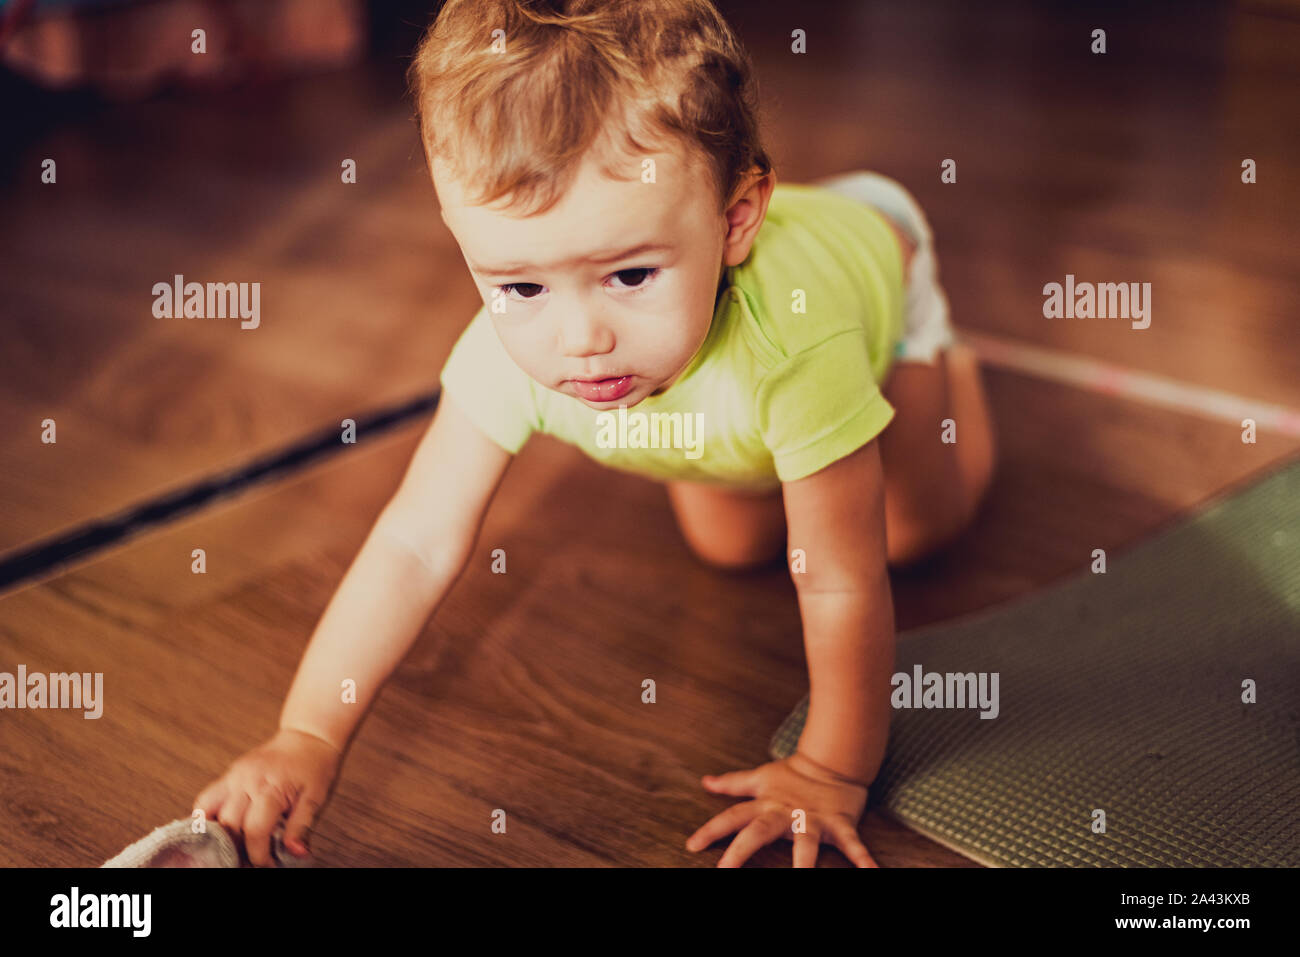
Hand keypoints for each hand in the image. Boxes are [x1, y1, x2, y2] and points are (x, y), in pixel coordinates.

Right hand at [193, 727, 341, 866]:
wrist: (309, 737)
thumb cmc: (315, 768)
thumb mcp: (316, 798)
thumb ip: (302, 827)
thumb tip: (296, 854)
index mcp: (271, 787)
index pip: (255, 831)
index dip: (259, 855)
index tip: (267, 864)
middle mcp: (247, 780)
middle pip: (229, 824)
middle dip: (237, 847)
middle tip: (249, 859)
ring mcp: (234, 775)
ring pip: (208, 810)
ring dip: (217, 832)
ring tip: (232, 845)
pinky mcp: (229, 773)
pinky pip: (206, 798)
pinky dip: (206, 816)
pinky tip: (219, 828)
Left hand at [686, 752, 877, 866]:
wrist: (832, 760)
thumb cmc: (793, 774)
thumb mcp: (760, 778)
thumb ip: (733, 783)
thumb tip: (705, 782)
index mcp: (766, 805)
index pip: (733, 816)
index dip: (712, 830)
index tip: (692, 845)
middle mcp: (785, 814)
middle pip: (759, 832)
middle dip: (741, 851)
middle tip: (723, 870)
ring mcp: (813, 820)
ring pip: (805, 844)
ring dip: (803, 864)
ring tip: (801, 879)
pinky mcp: (840, 823)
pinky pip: (853, 844)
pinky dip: (864, 859)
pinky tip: (873, 873)